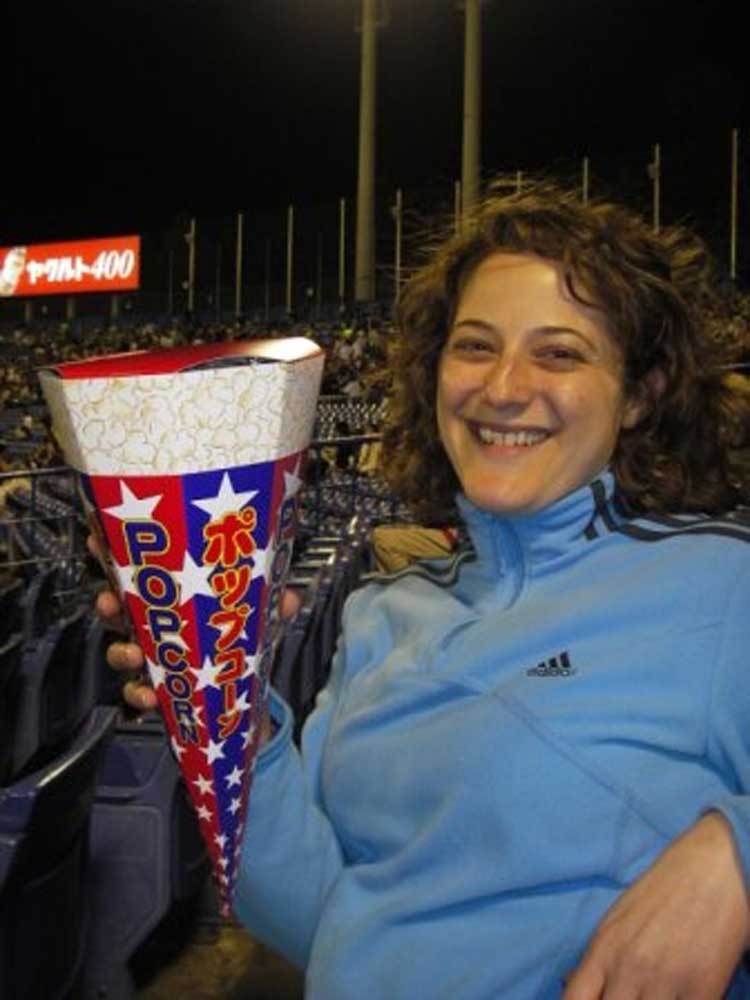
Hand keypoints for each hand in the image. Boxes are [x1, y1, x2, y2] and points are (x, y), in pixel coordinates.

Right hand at [89, 533, 303, 734]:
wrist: (243, 696)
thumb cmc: (243, 643)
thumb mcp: (261, 619)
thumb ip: (275, 608)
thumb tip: (289, 598)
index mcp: (175, 597)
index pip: (141, 570)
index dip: (116, 553)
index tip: (100, 539)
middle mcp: (157, 625)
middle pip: (120, 608)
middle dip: (109, 603)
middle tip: (109, 601)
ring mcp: (153, 659)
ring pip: (122, 650)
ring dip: (122, 650)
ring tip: (133, 652)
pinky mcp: (158, 691)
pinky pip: (137, 693)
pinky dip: (140, 694)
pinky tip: (150, 694)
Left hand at [562, 812, 747, 998]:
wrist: (712, 869)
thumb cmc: (662, 892)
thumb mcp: (617, 918)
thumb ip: (596, 958)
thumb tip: (572, 984)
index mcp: (604, 949)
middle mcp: (630, 968)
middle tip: (628, 996)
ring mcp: (666, 982)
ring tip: (654, 992)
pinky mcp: (703, 991)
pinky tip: (680, 995)